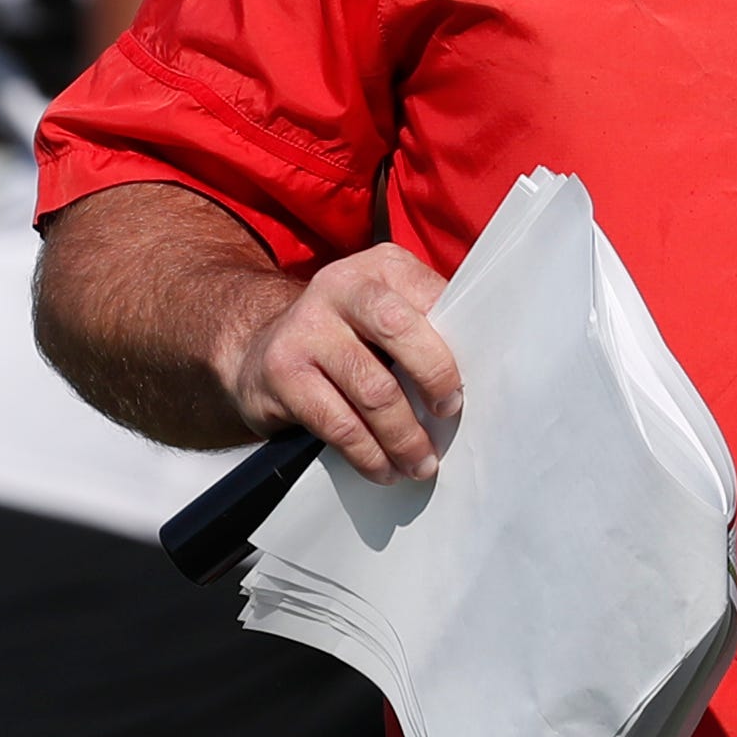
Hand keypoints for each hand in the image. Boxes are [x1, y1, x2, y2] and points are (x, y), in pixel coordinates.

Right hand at [218, 244, 464, 482]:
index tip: (472, 383)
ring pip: (373, 390)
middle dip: (435, 380)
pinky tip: (383, 469)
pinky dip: (369, 454)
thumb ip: (426, 326)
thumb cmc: (344, 337)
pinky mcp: (282, 372)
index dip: (458, 344)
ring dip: (405, 436)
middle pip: (400, 330)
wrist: (256, 349)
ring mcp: (306, 328)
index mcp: (381, 267)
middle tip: (450, 415)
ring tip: (421, 463)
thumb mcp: (383, 313)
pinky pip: (339, 424)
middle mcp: (341, 287)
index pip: (433, 298)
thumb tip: (480, 370)